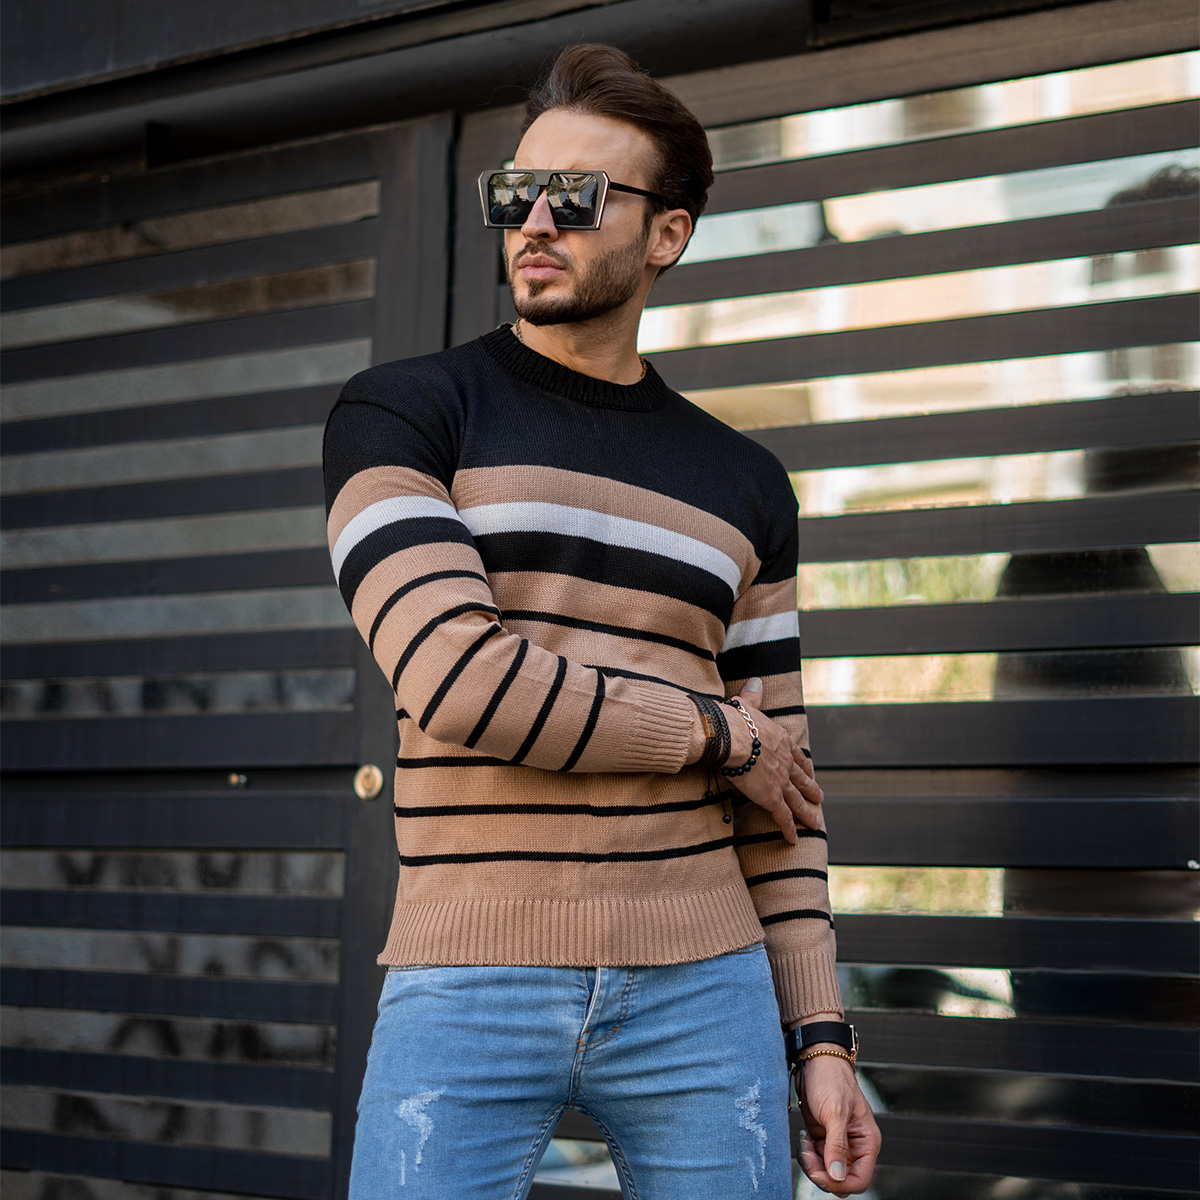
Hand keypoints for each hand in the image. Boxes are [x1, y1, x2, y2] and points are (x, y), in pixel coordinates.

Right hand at [727, 678, 823, 843]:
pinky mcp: (771, 797)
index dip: (804, 766)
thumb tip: (757, 681)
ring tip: (816, 823)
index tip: (809, 772)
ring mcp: (781, 781)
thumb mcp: (748, 705)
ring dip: (807, 812)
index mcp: (781, 740)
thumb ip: (754, 695)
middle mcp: (786, 761)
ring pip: (798, 800)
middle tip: (820, 798)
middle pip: (802, 779)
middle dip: (812, 789)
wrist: (732, 736)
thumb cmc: (736, 719)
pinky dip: (789, 828)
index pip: (798, 755)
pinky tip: (794, 840)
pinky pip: (783, 816)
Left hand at [795, 1053, 880, 1194]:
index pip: (860, 1179)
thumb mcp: (835, 1112)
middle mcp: (855, 1145)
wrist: (815, 1060)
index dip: (841, 1183)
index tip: (821, 1175)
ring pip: (827, 1172)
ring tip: (804, 1143)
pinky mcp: (823, 1138)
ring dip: (812, 1164)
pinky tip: (803, 1138)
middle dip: (823, 1173)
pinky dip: (808, 1155)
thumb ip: (837, 1146)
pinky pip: (817, 1159)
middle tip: (808, 1155)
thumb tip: (838, 1176)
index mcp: (866, 1141)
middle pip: (841, 1179)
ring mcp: (838, 1143)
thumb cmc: (831, 1079)